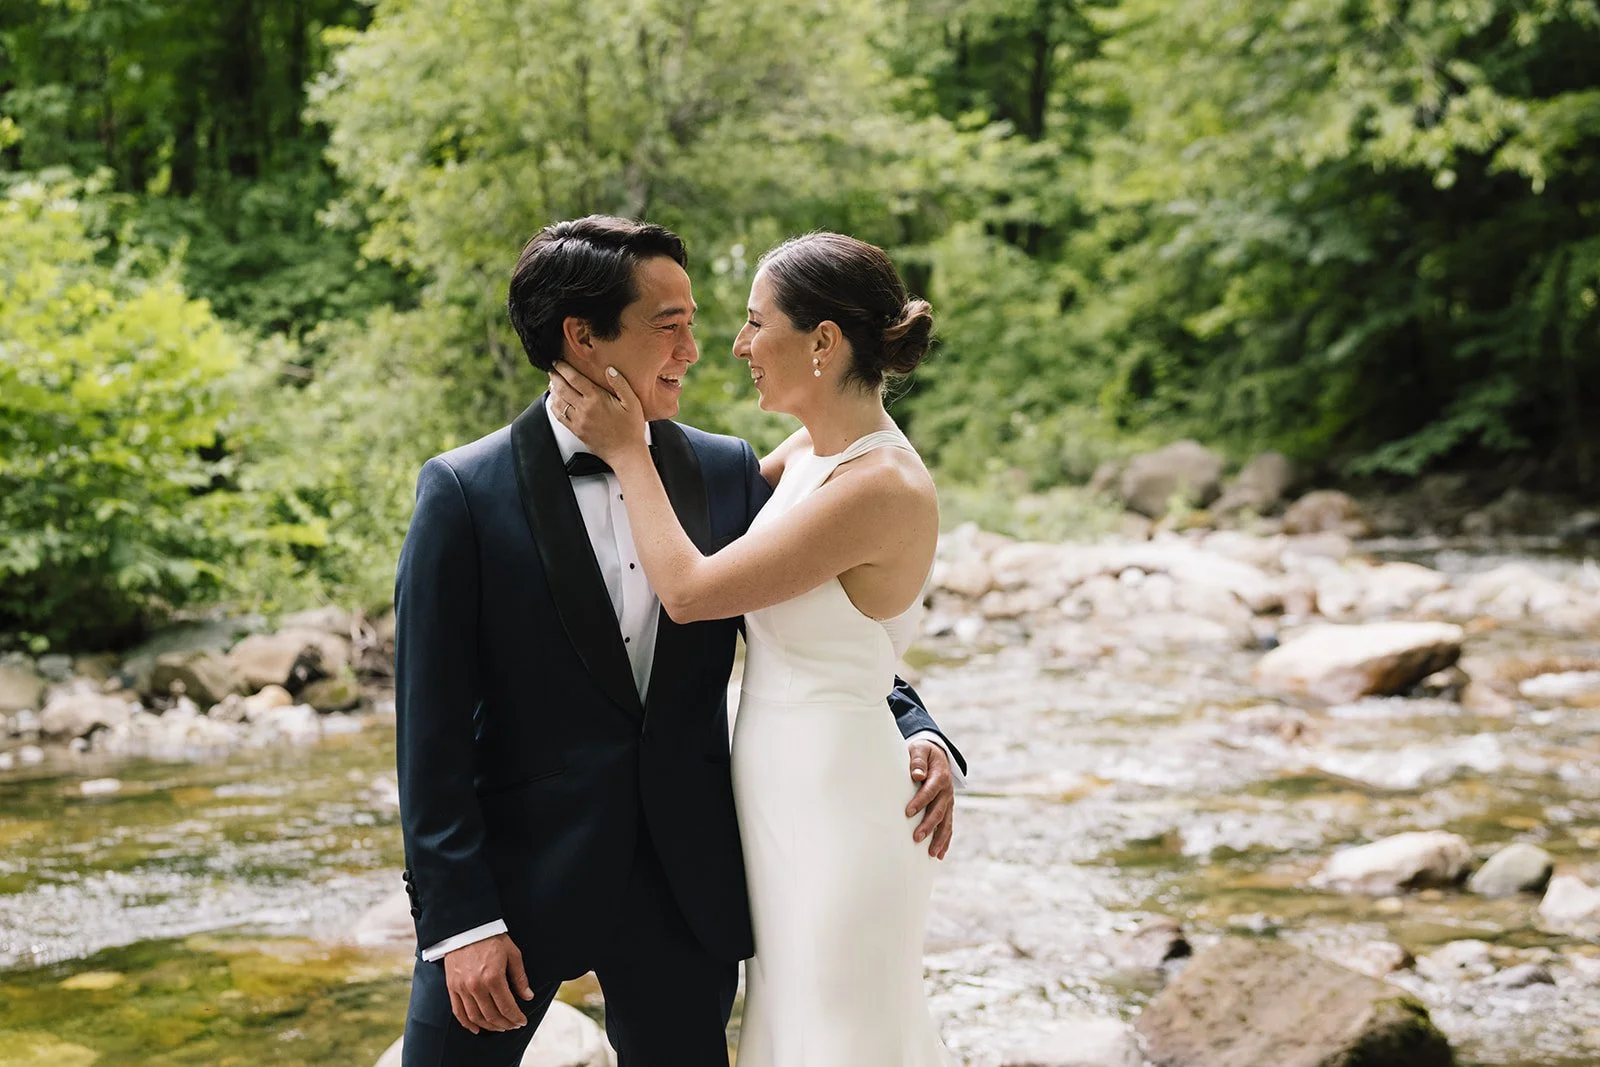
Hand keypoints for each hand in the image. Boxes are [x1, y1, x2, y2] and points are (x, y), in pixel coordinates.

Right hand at [443, 933, 534, 1033]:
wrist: (466, 927)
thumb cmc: (492, 938)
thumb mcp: (513, 954)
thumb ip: (520, 977)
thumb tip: (528, 997)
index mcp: (493, 977)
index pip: (507, 1007)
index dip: (516, 1018)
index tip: (522, 1021)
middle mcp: (476, 986)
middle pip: (491, 1015)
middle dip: (505, 1024)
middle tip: (513, 1025)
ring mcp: (462, 988)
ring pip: (475, 1017)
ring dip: (489, 1026)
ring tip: (499, 1027)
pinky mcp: (452, 987)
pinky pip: (458, 1012)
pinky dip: (467, 1024)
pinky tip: (477, 1028)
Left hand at [548, 361, 647, 464]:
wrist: (626, 453)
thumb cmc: (631, 429)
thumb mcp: (632, 403)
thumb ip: (620, 384)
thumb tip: (609, 370)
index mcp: (597, 399)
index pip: (574, 379)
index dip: (563, 368)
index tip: (558, 362)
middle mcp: (584, 409)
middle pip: (562, 388)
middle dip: (555, 376)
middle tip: (551, 369)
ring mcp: (578, 421)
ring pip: (558, 402)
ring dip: (553, 390)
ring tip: (552, 383)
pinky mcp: (576, 431)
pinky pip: (559, 417)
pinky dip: (554, 406)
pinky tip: (554, 401)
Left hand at [905, 739, 954, 859]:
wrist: (937, 754)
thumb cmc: (923, 753)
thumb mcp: (920, 749)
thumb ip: (917, 760)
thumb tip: (916, 774)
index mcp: (940, 776)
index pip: (930, 791)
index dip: (920, 801)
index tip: (908, 812)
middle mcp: (946, 791)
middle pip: (938, 810)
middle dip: (928, 825)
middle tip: (916, 838)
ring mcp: (948, 801)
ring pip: (946, 822)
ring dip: (939, 838)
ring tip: (931, 852)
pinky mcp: (947, 809)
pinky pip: (948, 826)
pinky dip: (945, 841)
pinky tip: (938, 855)